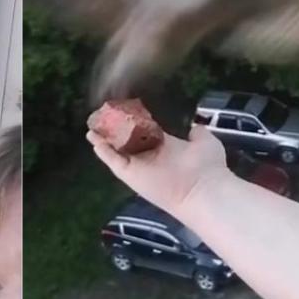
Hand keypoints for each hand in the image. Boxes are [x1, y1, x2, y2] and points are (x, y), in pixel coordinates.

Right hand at [86, 124, 231, 215]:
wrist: (202, 188)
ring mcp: (139, 166)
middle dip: (114, 130)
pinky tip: (93, 139)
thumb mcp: (204, 141)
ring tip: (91, 127)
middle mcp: (150, 156)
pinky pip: (113, 161)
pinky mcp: (130, 174)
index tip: (124, 111)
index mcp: (165, 147)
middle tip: (102, 117)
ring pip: (116, 150)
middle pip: (126, 141)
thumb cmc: (206, 165)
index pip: (144, 133)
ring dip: (103, 139)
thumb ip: (196, 133)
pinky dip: (103, 151)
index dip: (133, 122)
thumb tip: (194, 127)